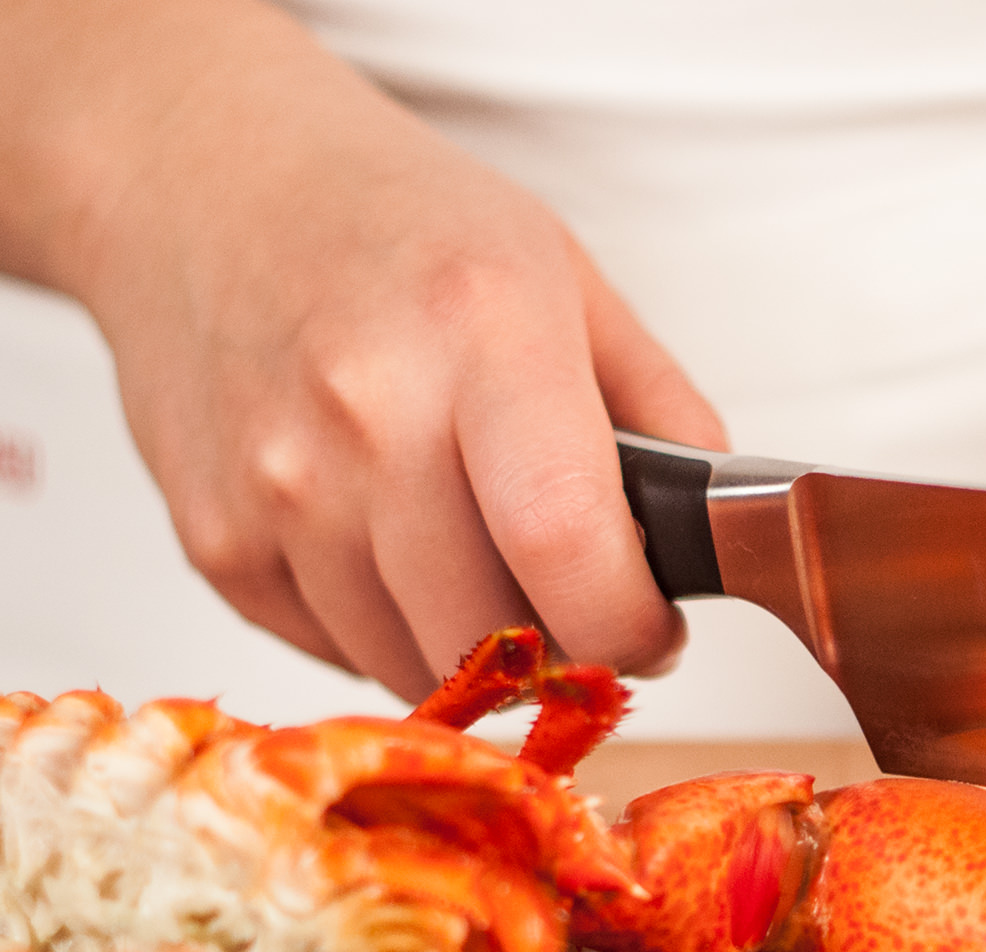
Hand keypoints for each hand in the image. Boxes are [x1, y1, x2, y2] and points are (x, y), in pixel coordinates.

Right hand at [52, 2, 722, 699]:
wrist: (198, 177)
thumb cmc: (393, 223)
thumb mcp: (565, 277)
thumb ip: (662, 411)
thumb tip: (714, 544)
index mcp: (482, 331)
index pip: (568, 545)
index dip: (630, 627)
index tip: (654, 631)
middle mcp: (366, 412)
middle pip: (494, 635)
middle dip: (564, 651)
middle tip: (580, 604)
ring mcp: (277, 486)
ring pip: (417, 668)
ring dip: (475, 653)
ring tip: (486, 565)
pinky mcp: (216, 544)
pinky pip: (337, 654)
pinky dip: (388, 631)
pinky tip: (395, 551)